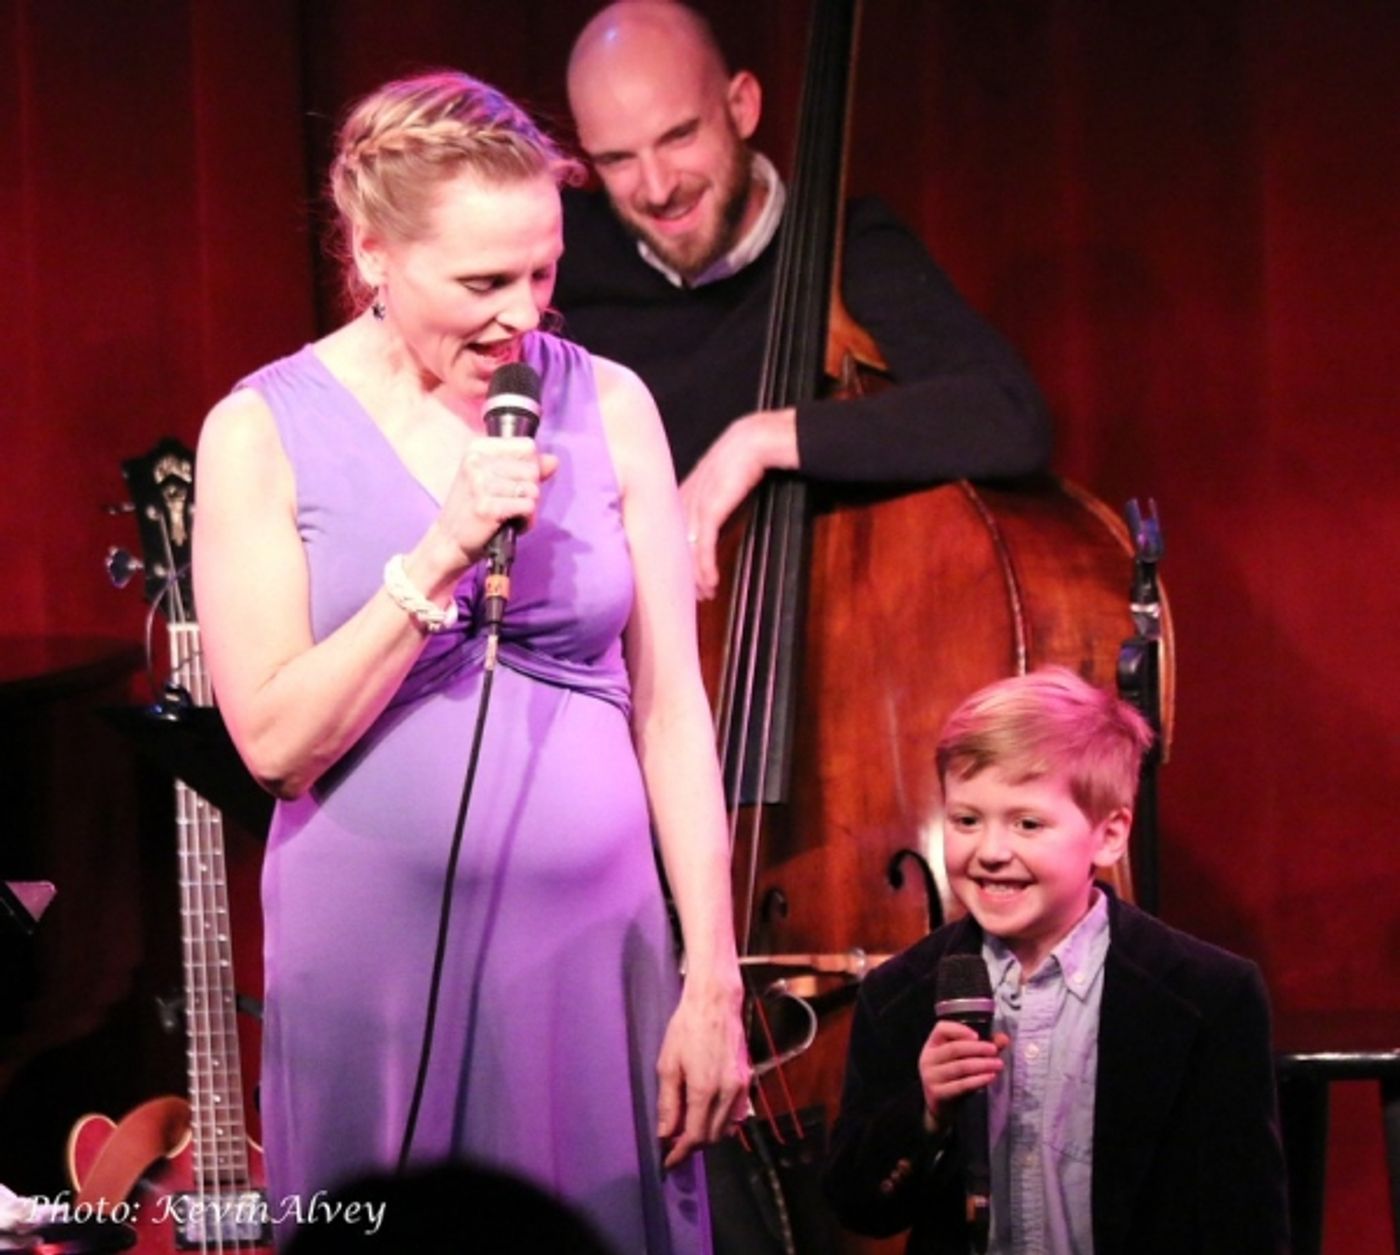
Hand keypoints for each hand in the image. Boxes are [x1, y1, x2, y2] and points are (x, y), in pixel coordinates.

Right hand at [435, 435, 558, 566]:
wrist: (449, 540)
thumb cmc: (474, 507)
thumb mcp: (494, 479)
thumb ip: (525, 467)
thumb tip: (554, 461)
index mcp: (478, 448)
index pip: (527, 446)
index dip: (531, 466)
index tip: (516, 481)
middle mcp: (477, 462)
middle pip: (532, 469)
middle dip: (530, 489)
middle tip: (511, 502)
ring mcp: (481, 484)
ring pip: (533, 490)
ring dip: (528, 507)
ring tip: (510, 514)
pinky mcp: (487, 507)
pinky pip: (528, 508)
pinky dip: (526, 521)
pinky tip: (512, 525)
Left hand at [655, 982, 751, 1169]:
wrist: (715, 1003)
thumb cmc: (686, 1028)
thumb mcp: (668, 1065)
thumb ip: (668, 1103)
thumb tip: (665, 1134)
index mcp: (705, 1090)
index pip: (695, 1137)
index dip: (680, 1153)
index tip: (667, 1161)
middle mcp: (728, 1093)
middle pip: (712, 1137)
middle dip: (692, 1145)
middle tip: (673, 1143)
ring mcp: (741, 1087)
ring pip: (725, 1128)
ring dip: (707, 1134)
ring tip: (687, 1128)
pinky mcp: (746, 1080)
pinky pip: (735, 1113)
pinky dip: (720, 1122)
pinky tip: (706, 1113)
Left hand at [679, 408, 797, 599]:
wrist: (754, 440)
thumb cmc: (743, 458)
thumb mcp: (722, 481)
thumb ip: (713, 499)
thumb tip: (713, 519)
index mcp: (684, 492)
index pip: (672, 531)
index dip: (677, 556)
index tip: (684, 574)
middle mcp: (684, 500)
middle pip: (675, 544)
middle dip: (684, 572)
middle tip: (694, 594)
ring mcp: (695, 505)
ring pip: (688, 549)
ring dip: (697, 575)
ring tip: (706, 594)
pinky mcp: (710, 509)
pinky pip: (704, 544)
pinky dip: (706, 566)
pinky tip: (711, 581)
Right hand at [917, 1020, 1009, 1135]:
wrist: (941, 1108)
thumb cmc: (954, 1077)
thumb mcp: (963, 1059)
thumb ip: (983, 1047)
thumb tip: (1004, 1038)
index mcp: (932, 1045)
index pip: (941, 1029)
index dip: (959, 1030)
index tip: (978, 1036)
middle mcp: (928, 1059)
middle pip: (954, 1048)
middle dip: (977, 1048)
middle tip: (994, 1050)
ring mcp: (931, 1077)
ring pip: (960, 1066)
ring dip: (981, 1064)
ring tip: (998, 1064)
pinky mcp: (938, 1093)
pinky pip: (961, 1085)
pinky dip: (978, 1080)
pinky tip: (990, 1077)